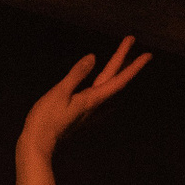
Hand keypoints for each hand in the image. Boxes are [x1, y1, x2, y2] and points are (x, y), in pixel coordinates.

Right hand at [19, 37, 152, 160]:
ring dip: (116, 70)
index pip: (118, 80)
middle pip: (113, 79)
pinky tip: (103, 82)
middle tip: (131, 39)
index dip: (133, 66)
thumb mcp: (60, 93)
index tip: (148, 55)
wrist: (36, 144)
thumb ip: (76, 74)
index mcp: (92, 99)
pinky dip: (105, 82)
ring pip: (107, 85)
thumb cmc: (46, 119)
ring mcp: (87, 109)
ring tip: (123, 58)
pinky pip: (98, 93)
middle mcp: (94, 104)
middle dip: (124, 60)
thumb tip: (93, 57)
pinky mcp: (79, 112)